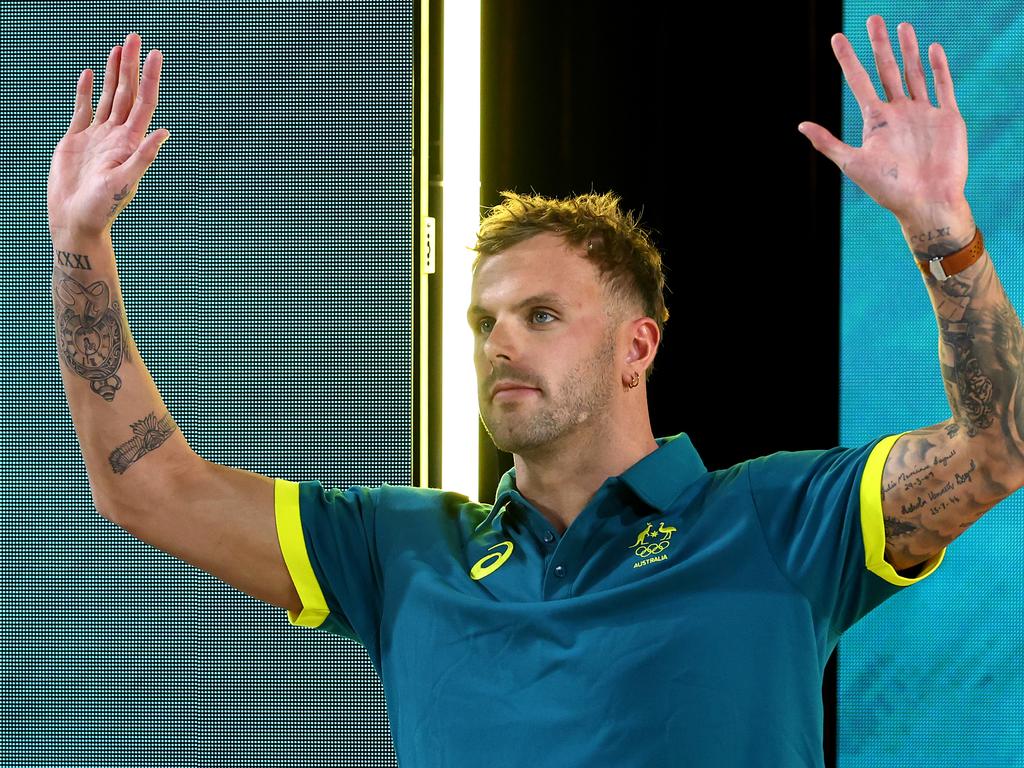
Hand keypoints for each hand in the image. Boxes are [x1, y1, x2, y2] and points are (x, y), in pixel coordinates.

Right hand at [47, 33, 168, 238]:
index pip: (144, 103)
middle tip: (135, 37)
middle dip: (132, 66)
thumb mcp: (124, 182)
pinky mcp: (77, 141)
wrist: (75, 221)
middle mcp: (117, 136)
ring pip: (108, 98)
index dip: (150, 78)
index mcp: (130, 143)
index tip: (155, 54)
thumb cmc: (101, 208)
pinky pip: (84, 110)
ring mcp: (98, 137)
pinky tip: (93, 75)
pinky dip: (88, 92)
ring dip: (115, 74)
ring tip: (120, 49)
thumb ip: (143, 156)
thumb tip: (164, 132)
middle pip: (127, 93)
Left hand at [798, 16, 969, 228]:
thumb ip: (828, 143)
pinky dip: (939, 68)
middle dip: (879, 45)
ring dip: (908, 50)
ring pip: (914, 73)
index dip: (847, 59)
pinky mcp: (948, 117)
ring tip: (902, 27)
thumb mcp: (853, 164)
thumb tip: (800, 126)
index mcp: (875, 121)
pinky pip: (943, 87)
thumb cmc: (888, 189)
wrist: (927, 202)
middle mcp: (898, 113)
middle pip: (886, 70)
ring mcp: (923, 114)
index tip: (836, 38)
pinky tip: (932, 48)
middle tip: (873, 18)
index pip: (859, 81)